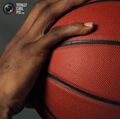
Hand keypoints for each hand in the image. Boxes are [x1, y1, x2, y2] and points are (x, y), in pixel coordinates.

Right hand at [0, 0, 94, 114]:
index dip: (54, 5)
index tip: (69, 4)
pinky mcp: (33, 51)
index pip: (39, 13)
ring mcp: (28, 41)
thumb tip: (60, 79)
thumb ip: (43, 71)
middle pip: (45, 7)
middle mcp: (24, 35)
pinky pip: (56, 35)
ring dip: (70, 3)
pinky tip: (90, 27)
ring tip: (89, 0)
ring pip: (50, 13)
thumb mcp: (29, 76)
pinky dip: (74, 28)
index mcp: (23, 38)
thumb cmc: (13, 91)